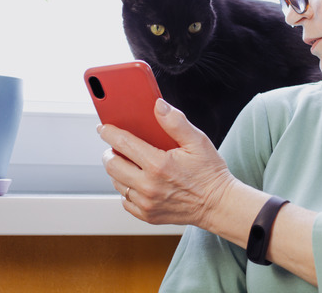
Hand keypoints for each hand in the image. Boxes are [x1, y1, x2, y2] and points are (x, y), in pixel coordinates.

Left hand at [99, 98, 234, 228]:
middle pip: (112, 165)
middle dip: (110, 152)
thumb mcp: (198, 141)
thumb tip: (158, 106)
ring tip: (128, 161)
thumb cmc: (210, 172)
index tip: (103, 127)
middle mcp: (148, 186)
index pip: (123, 143)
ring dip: (118, 170)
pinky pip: (125, 200)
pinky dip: (126, 189)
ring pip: (117, 183)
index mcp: (158, 165)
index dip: (109, 132)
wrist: (218, 204)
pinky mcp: (147, 215)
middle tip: (116, 146)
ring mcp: (146, 203)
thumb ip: (176, 122)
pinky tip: (137, 180)